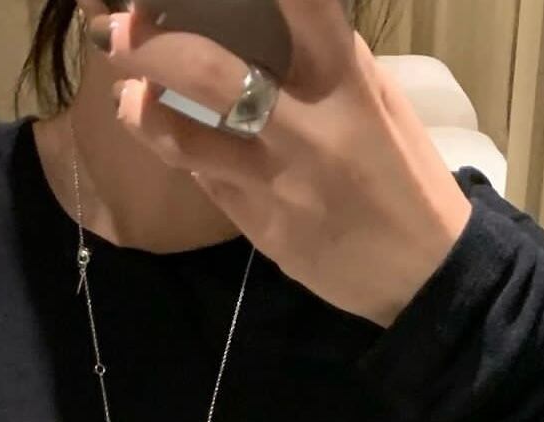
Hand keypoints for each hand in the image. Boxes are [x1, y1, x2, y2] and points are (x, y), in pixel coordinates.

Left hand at [99, 0, 472, 326]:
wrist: (426, 273)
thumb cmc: (404, 175)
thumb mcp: (377, 100)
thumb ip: (325, 56)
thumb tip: (262, 16)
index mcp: (346, 78)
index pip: (297, 0)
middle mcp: (308, 126)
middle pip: (207, 71)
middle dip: (147, 43)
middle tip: (117, 27)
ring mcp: (279, 182)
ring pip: (185, 138)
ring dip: (141, 109)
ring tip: (128, 93)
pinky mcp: (263, 229)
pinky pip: (205, 180)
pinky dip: (181, 152)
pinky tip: (171, 137)